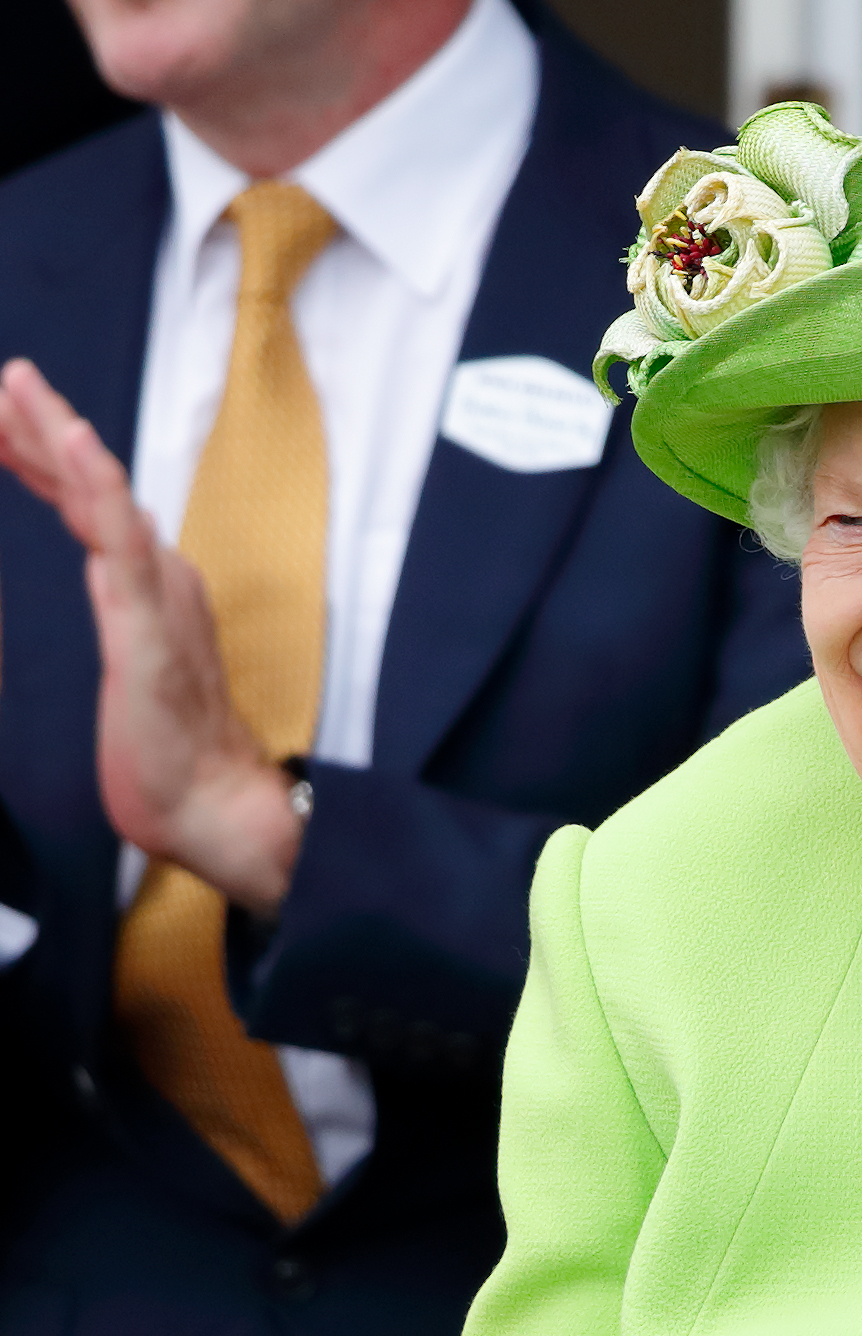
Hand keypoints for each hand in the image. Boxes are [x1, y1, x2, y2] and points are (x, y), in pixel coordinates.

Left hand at [0, 358, 302, 914]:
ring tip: (22, 385)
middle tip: (8, 373)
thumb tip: (118, 603)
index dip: (47, 460)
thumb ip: (128, 635)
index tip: (5, 416)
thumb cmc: (173, 762)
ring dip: (62, 436)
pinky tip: (77, 442)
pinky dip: (99, 485)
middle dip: (44, 427)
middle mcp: (159, 582)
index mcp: (149, 594)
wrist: (215, 811)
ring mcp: (158, 596)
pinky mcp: (149, 623)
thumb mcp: (130, 684)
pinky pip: (121, 540)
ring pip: (104, 498)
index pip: (89, 511)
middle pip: (93, 489)